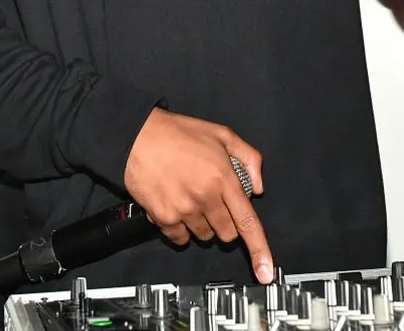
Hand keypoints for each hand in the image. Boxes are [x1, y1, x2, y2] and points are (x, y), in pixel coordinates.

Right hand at [124, 107, 272, 282]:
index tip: (265, 271)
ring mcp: (184, 210)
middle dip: (225, 221)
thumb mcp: (221, 133)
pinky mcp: (163, 217)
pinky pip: (180, 238)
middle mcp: (205, 197)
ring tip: (191, 196)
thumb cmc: (177, 133)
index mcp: (222, 177)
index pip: (247, 221)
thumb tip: (257, 186)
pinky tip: (176, 205)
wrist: (138, 136)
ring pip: (204, 236)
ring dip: (202, 223)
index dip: (259, 250)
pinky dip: (181, 229)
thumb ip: (247, 157)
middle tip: (214, 200)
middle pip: (227, 234)